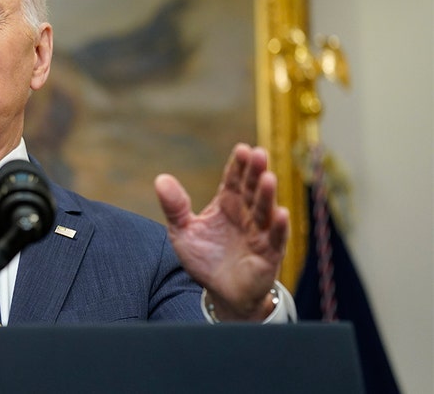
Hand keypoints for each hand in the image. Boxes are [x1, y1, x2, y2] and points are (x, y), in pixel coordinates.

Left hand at [154, 143, 288, 320]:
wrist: (219, 292)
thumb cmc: (205, 258)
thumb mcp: (183, 231)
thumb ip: (175, 207)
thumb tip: (161, 179)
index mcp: (226, 205)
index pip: (233, 180)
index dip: (238, 165)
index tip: (242, 149)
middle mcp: (246, 215)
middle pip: (251, 190)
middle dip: (255, 172)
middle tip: (259, 153)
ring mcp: (259, 234)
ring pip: (265, 211)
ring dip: (267, 195)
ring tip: (268, 177)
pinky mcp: (268, 255)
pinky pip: (276, 240)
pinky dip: (279, 227)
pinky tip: (281, 213)